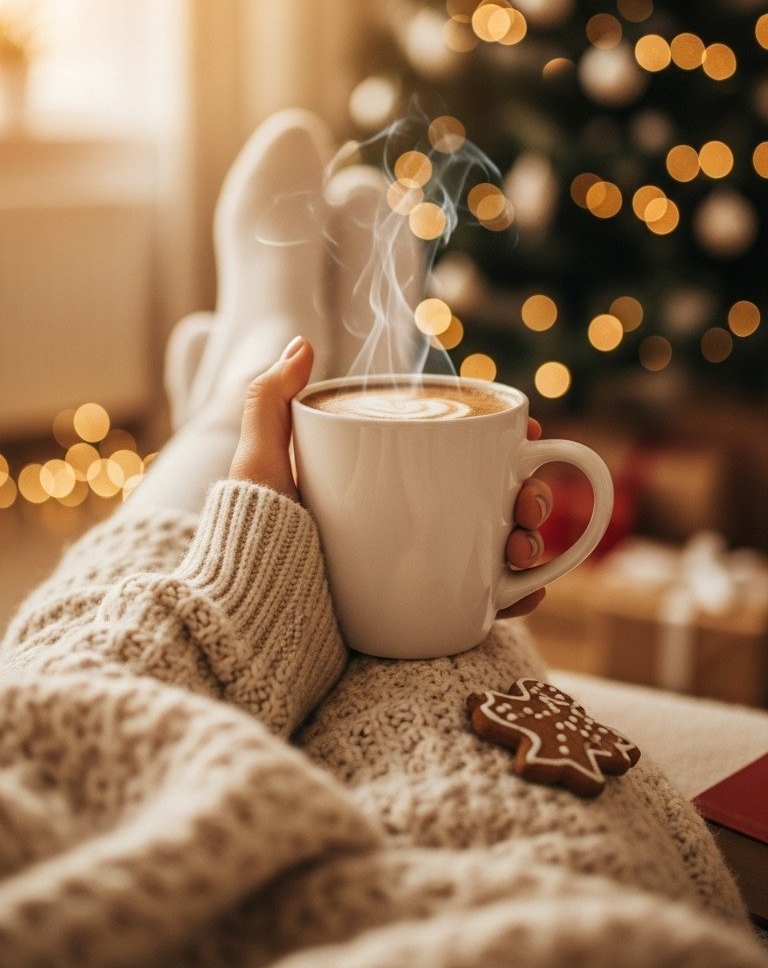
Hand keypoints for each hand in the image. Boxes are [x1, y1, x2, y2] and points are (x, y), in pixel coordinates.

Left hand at [230, 340, 551, 617]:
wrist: (254, 626)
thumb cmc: (250, 542)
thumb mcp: (260, 465)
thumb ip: (270, 401)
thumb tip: (302, 342)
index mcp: (390, 481)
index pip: (461, 451)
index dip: (507, 442)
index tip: (530, 432)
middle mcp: (415, 523)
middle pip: (495, 499)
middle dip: (532, 495)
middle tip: (526, 504)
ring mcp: (426, 570)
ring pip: (501, 549)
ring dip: (532, 541)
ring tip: (520, 547)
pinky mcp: (428, 613)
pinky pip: (489, 603)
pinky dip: (519, 596)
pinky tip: (526, 590)